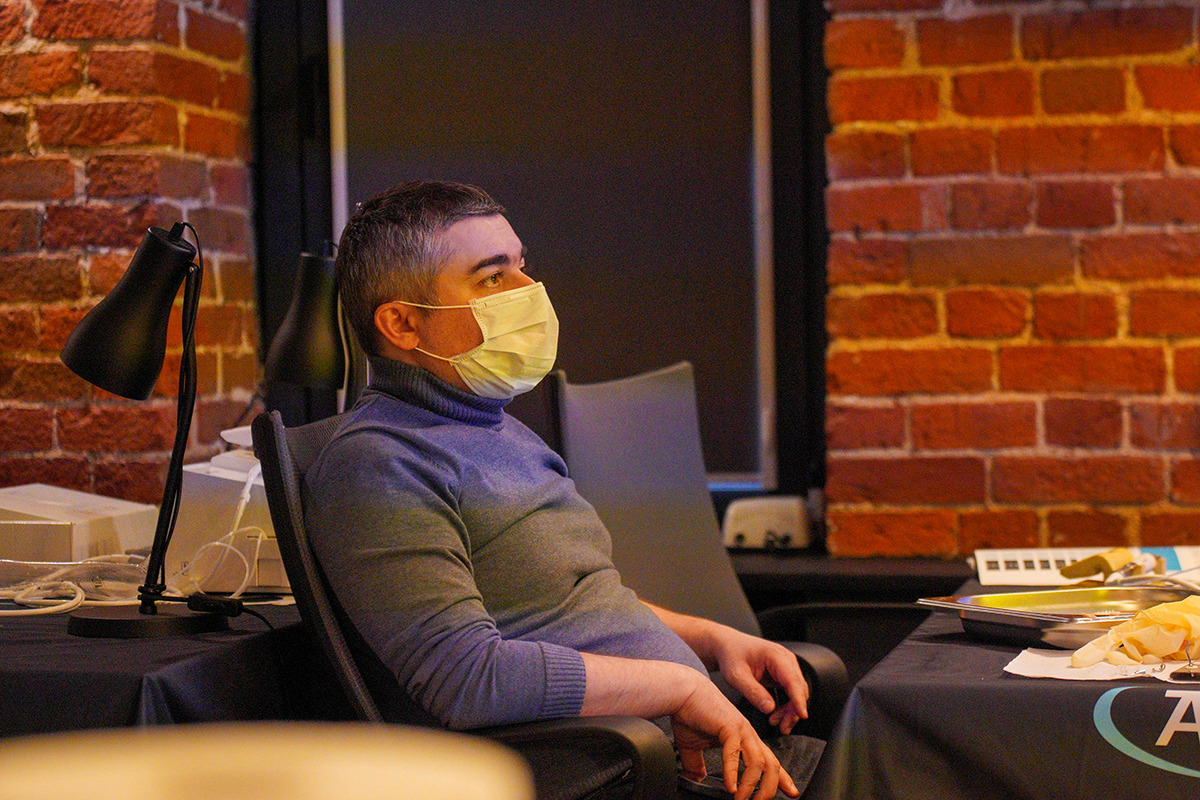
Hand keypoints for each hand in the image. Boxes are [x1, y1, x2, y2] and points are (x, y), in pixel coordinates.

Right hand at [671, 678, 798, 799]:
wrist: (681, 692)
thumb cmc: (689, 713)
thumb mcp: (694, 746)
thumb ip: (697, 764)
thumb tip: (696, 778)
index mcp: (744, 737)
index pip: (768, 760)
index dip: (781, 778)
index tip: (791, 792)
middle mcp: (747, 733)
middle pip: (771, 764)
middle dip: (771, 787)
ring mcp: (740, 729)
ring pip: (759, 761)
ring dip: (751, 785)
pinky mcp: (729, 726)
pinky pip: (735, 754)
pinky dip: (733, 773)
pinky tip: (730, 787)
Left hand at [710, 629, 809, 734]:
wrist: (728, 645)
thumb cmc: (731, 656)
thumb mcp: (736, 676)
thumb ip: (752, 692)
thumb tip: (770, 708)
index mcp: (775, 655)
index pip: (792, 680)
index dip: (798, 699)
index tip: (802, 715)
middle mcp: (785, 659)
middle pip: (798, 689)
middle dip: (793, 710)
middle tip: (782, 727)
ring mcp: (786, 666)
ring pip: (797, 692)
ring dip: (790, 710)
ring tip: (775, 722)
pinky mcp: (783, 674)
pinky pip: (791, 692)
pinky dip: (786, 706)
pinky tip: (776, 715)